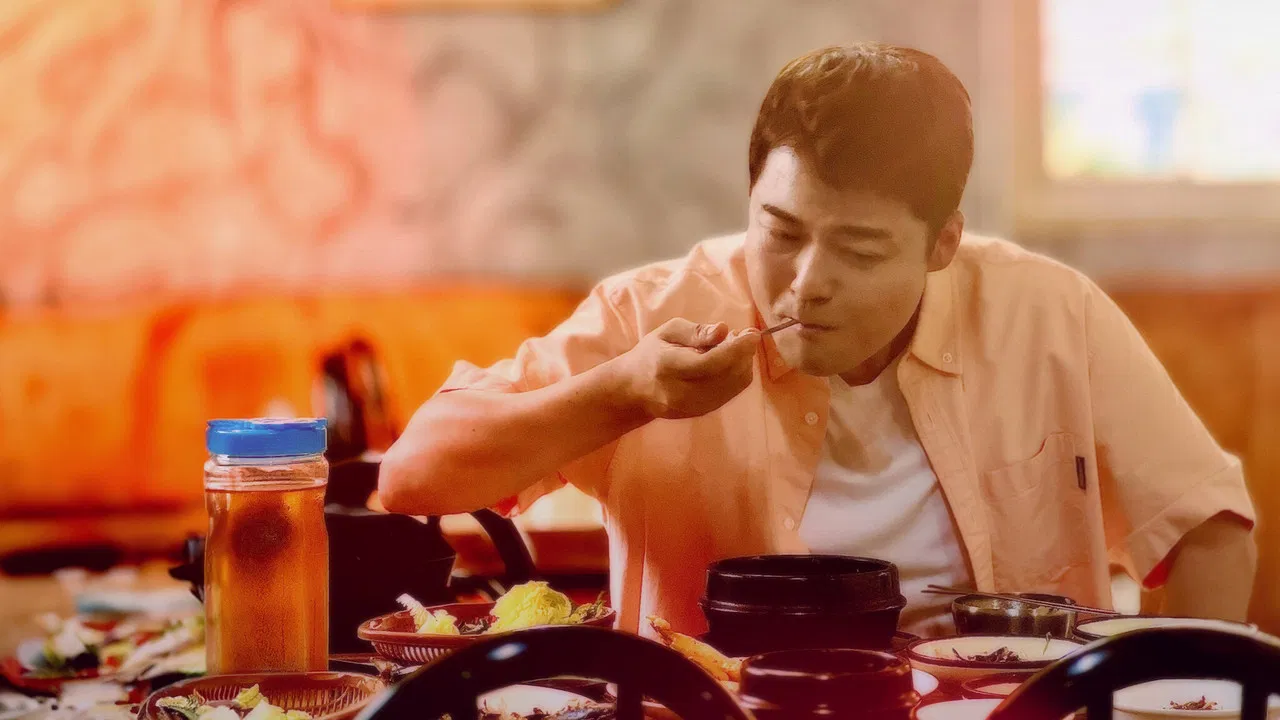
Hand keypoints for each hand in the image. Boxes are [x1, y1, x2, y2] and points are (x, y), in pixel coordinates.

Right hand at [614, 318, 760, 419]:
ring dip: (742, 363)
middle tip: (741, 335)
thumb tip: (723, 330)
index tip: (752, 334)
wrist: (634, 391)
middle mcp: (681, 392)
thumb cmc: (651, 354)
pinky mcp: (702, 413)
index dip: (737, 349)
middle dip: (743, 353)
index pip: (711, 362)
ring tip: (732, 347)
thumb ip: (696, 332)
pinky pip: (730, 393)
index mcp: (669, 367)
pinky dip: (736, 375)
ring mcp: (692, 407)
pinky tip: (728, 362)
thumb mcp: (667, 332)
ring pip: (733, 385)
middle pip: (727, 375)